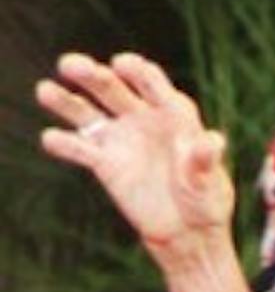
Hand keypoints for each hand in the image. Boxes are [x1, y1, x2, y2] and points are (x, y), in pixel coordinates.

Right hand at [36, 52, 234, 252]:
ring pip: (89, 113)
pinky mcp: (105, 163)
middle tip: (70, 64)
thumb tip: (213, 141)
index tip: (122, 63)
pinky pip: (81, 149)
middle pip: (115, 89)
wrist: (187, 228)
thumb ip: (206, 159)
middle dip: (93, 75)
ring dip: (67, 101)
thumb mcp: (210, 179)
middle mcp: (144, 118)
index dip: (138, 72)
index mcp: (175, 112)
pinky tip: (50, 138)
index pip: (153, 83)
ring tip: (45, 89)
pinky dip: (65, 144)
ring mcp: (122, 138)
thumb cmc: (205, 198)